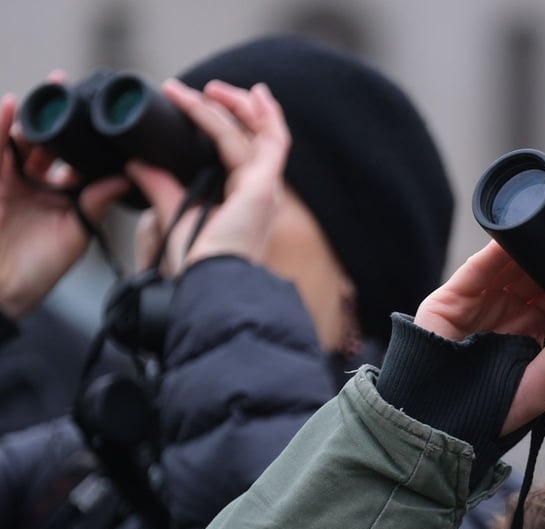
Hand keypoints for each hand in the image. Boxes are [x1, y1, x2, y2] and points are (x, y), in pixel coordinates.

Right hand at [0, 88, 127, 316]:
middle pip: (48, 140)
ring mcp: (9, 178)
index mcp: (61, 191)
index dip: (88, 137)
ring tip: (53, 87)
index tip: (106, 116)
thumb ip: (96, 203)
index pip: (76, 156)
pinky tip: (9, 105)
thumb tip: (127, 177)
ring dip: (33, 113)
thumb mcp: (76, 232)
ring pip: (21, 138)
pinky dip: (0, 127)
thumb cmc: (39, 269)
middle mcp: (34, 180)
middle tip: (75, 89)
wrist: (2, 292)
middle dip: (61, 116)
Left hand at [131, 79, 290, 275]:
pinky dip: (232, 116)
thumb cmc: (197, 264)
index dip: (236, 126)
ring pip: (261, 134)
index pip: (252, 154)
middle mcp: (264, 193)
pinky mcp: (261, 187)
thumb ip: (161, 186)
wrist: (210, 283)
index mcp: (250, 201)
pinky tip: (207, 100)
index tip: (210, 104)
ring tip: (207, 89)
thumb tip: (137, 162)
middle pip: (264, 138)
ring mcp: (267, 189)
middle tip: (213, 89)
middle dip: (243, 109)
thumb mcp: (174, 215)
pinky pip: (251, 140)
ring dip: (236, 105)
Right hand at [414, 241, 544, 434]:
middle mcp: (506, 311)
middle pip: (533, 274)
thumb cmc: (490, 412)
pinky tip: (515, 236)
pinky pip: (477, 268)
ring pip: (507, 265)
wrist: (440, 421)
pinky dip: (495, 250)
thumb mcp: (540, 382)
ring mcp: (480, 302)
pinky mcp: (453, 297)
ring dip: (528, 249)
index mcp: (531, 330)